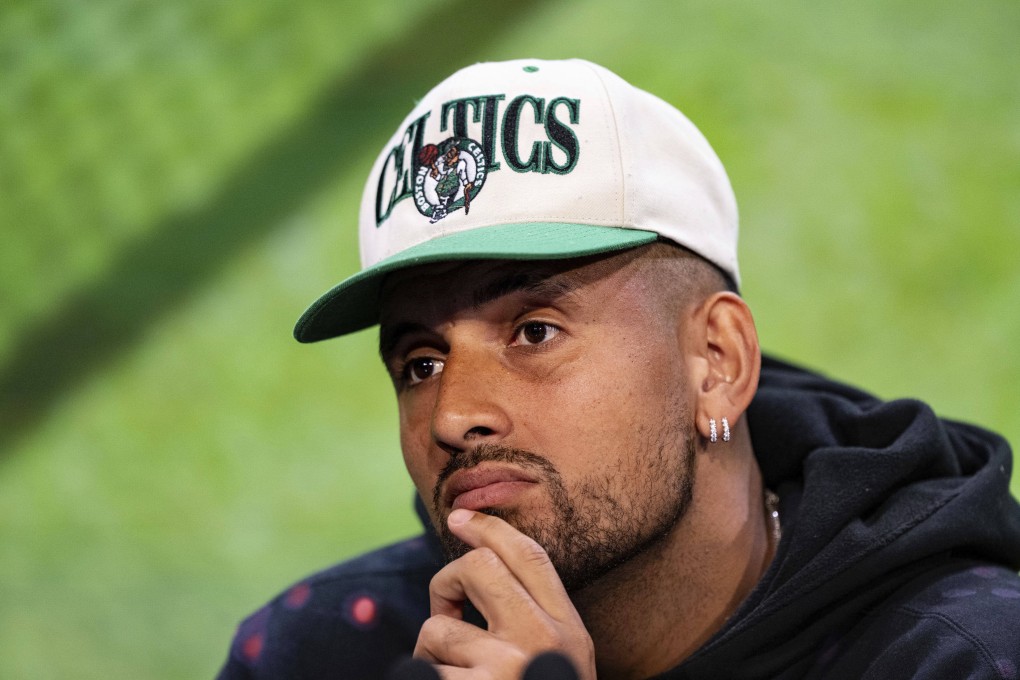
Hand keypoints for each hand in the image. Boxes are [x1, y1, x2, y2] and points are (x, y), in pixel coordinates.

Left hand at [413, 509, 595, 678]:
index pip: (530, 557)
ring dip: (431, 654)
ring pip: (438, 627)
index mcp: (569, 632)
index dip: (489, 528)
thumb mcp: (563, 662)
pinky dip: (423, 678)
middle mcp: (543, 640)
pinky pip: (421, 669)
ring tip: (451, 676)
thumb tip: (484, 575)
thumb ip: (538, 622)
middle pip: (479, 567)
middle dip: (446, 582)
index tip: (460, 517)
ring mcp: (507, 666)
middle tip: (441, 612)